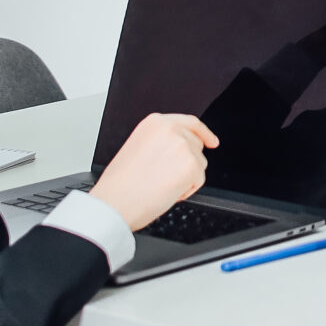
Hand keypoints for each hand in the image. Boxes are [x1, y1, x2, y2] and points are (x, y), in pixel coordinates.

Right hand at [89, 113, 217, 231]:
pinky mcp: (192, 165)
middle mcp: (171, 129)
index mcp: (155, 123)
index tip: (212, 141)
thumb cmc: (120, 184)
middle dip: (188, 163)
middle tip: (164, 177)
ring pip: (199, 164)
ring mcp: (183, 146)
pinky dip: (187, 190)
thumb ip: (161, 141)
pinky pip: (199, 180)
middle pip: (197, 145)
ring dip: (186, 178)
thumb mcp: (138, 148)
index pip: (190, 123)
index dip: (204, 133)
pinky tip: (167, 191)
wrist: (114, 203)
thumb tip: (181, 147)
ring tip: (160, 184)